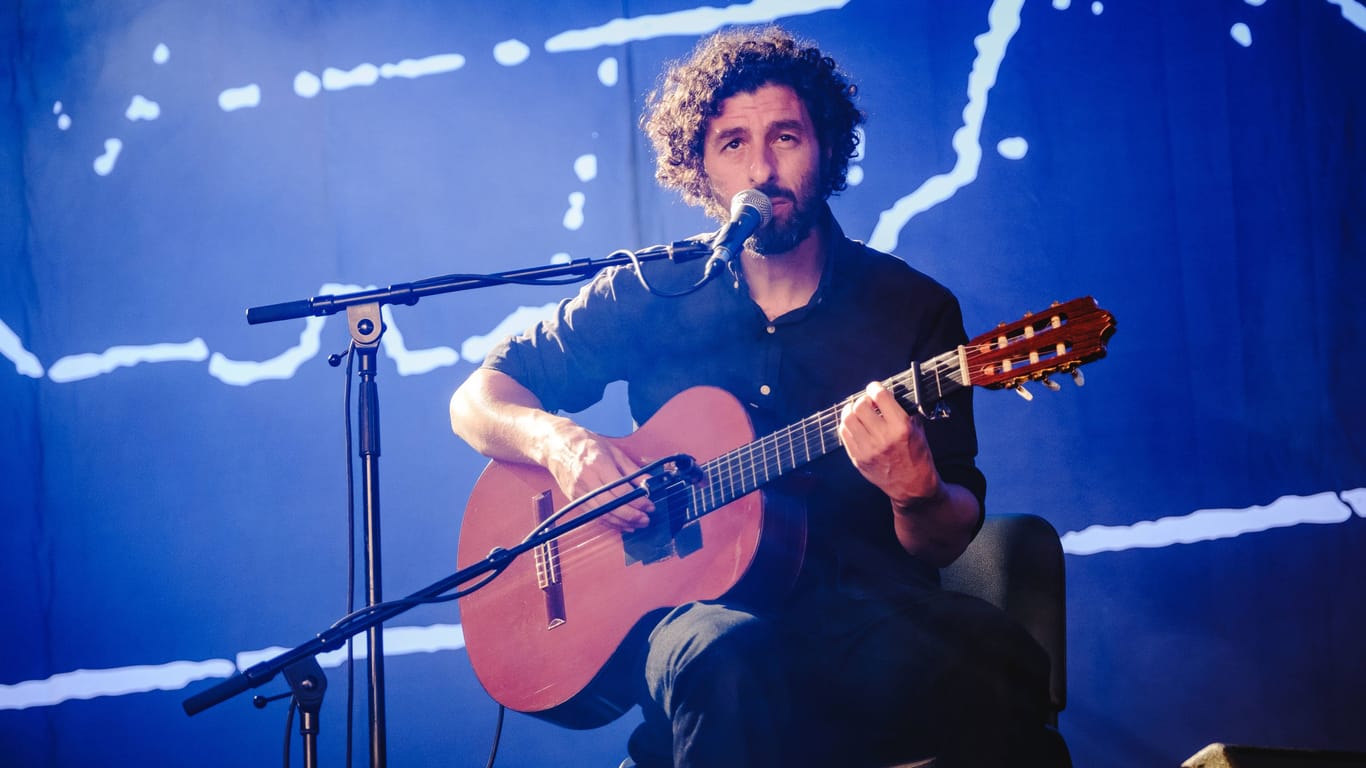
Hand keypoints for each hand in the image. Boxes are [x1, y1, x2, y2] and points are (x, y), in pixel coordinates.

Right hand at [543, 423, 653, 531]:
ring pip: (602, 514)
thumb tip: (649, 482)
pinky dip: (609, 522)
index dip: (638, 501)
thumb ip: (632, 470)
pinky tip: (621, 524)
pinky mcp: (574, 499)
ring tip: (637, 524)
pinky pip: (593, 515)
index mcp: (598, 464)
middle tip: (646, 519)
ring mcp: (578, 491)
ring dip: (622, 522)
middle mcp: (587, 480)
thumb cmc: (585, 444)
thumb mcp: (613, 451)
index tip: (649, 505)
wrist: (556, 445)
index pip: (621, 489)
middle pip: (612, 505)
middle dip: (632, 515)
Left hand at [837, 381, 943, 506]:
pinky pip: (844, 434)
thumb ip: (904, 411)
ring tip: (857, 411)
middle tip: (867, 402)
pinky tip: (855, 425)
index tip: (874, 388)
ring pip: (848, 419)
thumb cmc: (917, 457)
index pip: (880, 397)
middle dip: (862, 400)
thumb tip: (887, 396)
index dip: (874, 388)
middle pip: (860, 406)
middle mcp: (882, 437)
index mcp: (901, 427)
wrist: (912, 486)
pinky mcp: (858, 459)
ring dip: (851, 411)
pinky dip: (847, 425)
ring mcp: (868, 449)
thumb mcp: (919, 430)